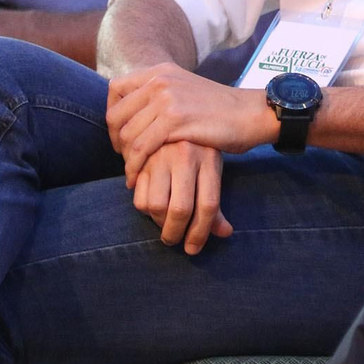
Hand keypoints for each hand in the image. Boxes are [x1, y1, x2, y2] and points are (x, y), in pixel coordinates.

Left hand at [106, 63, 277, 181]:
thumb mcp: (185, 90)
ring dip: (126, 159)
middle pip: (117, 115)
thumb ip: (160, 94)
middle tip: (127, 158)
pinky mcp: (175, 120)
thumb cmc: (220, 109)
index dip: (114, 116)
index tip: (123, 135)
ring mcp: (167, 99)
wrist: (250, 113)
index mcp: (160, 71)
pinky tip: (137, 178)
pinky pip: (141, 148)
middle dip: (116, 142)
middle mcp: (160, 80)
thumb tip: (134, 112)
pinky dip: (134, 167)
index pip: (115, 89)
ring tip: (133, 172)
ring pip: (127, 135)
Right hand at [131, 140, 233, 254]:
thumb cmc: (199, 150)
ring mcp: (162, 156)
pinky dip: (145, 210)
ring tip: (163, 223)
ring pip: (156, 205)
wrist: (176, 115)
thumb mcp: (212, 170)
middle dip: (175, 233)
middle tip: (174, 240)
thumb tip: (224, 233)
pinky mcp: (141, 159)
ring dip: (158, 223)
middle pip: (180, 209)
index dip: (201, 233)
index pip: (208, 205)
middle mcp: (186, 157)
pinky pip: (139, 197)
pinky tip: (152, 207)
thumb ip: (215, 204)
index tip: (193, 248)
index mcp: (209, 160)